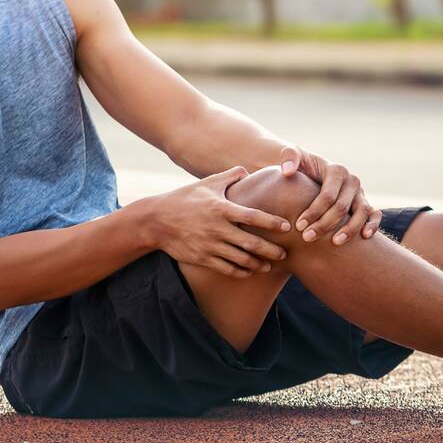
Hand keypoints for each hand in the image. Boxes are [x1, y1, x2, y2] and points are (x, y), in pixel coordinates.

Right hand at [149, 167, 291, 278]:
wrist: (156, 221)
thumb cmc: (184, 198)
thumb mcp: (206, 184)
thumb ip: (229, 176)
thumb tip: (247, 171)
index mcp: (221, 208)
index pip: (253, 216)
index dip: (272, 222)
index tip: (287, 226)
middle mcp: (217, 229)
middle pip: (251, 243)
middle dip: (271, 250)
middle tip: (284, 253)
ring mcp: (210, 246)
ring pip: (241, 259)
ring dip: (258, 264)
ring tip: (269, 266)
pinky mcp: (202, 258)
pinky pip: (226, 268)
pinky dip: (240, 271)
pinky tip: (249, 271)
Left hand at [279, 146, 381, 245]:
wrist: (312, 171)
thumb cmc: (301, 166)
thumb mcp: (293, 155)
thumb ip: (288, 157)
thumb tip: (287, 171)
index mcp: (336, 170)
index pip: (328, 195)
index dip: (313, 211)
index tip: (298, 225)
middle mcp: (352, 181)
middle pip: (342, 207)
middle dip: (324, 224)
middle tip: (307, 237)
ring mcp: (360, 193)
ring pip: (362, 212)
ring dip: (350, 229)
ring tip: (335, 243)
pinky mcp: (364, 203)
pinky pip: (374, 214)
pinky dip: (373, 225)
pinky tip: (364, 237)